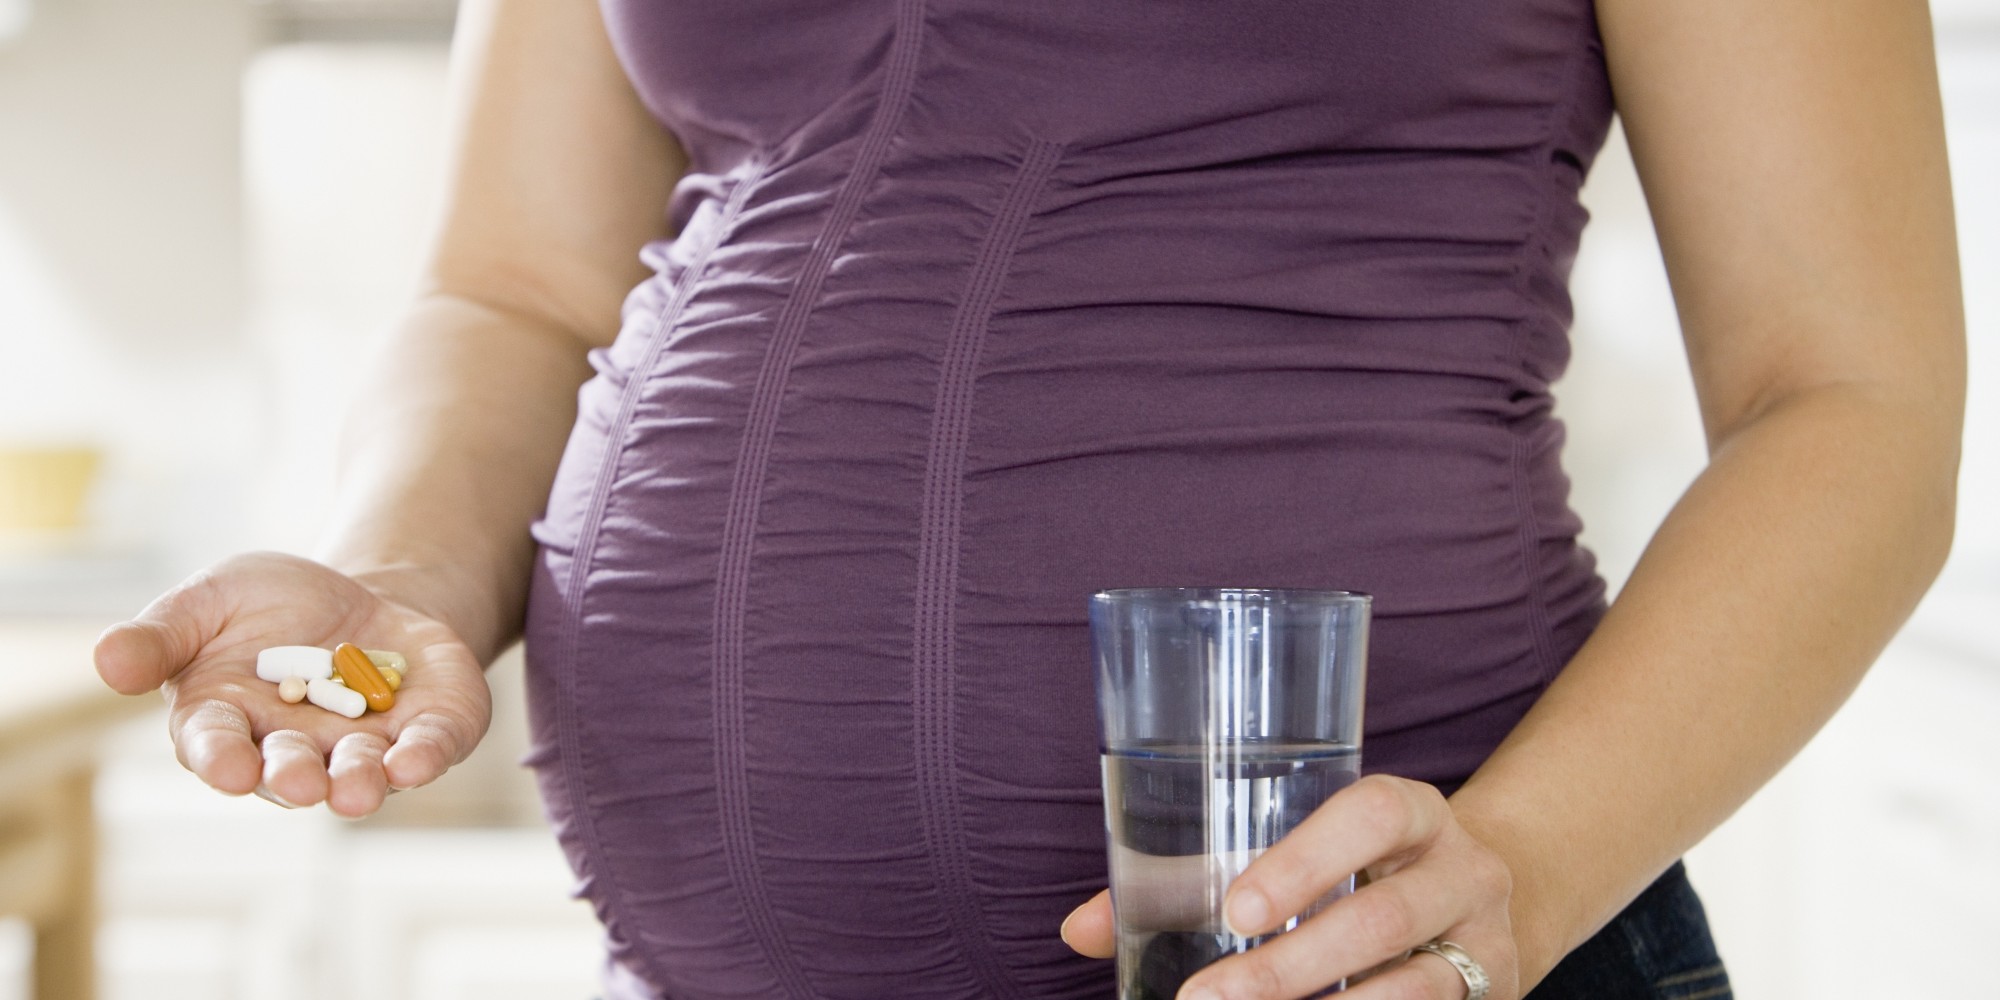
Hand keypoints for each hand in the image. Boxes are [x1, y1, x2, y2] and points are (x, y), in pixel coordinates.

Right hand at [93, 551, 492, 817]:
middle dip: (295, 777)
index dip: (221, 759)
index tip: (228, 767)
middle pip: (290, 772)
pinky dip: (425, 755)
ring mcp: (364, 746)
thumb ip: (161, 636)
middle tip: (300, 782)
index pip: (216, 747)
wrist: (363, 599)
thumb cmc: (269, 607)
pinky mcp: (425, 731)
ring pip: (361, 774)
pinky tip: (418, 759)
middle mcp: (295, 749)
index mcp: (229, 724)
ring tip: (359, 788)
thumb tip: (106, 661)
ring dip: (361, 782)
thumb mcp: (209, 602)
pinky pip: (428, 749)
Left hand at [1061, 774, 1519, 999]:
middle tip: (1209, 999)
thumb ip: (1189, 882)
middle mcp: (1463, 868)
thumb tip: (1079, 930)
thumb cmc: (1356, 867)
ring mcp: (1486, 939)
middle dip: (1291, 967)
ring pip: (1415, 986)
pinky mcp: (1495, 991)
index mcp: (1410, 811)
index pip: (1373, 813)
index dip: (1306, 858)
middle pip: (1382, 917)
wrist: (1488, 894)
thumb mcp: (1298, 852)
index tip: (1236, 907)